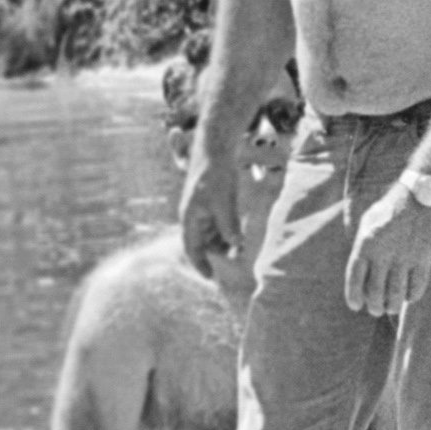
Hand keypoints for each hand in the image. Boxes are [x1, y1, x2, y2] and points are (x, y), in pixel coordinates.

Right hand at [177, 151, 244, 277]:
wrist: (216, 151)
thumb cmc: (216, 175)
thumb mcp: (224, 202)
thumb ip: (229, 225)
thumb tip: (236, 245)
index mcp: (190, 218)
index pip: (191, 248)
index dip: (199, 264)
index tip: (210, 278)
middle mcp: (194, 216)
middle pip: (203, 243)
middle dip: (217, 253)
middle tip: (235, 261)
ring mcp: (203, 209)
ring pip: (212, 234)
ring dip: (224, 243)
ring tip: (240, 250)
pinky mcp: (212, 203)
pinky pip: (218, 224)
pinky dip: (227, 231)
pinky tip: (239, 235)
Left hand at [345, 188, 430, 316]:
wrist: (421, 195)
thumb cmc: (391, 210)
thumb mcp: (369, 223)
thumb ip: (363, 248)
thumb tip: (359, 275)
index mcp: (366, 243)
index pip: (355, 278)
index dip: (353, 296)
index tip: (356, 306)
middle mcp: (384, 252)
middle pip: (376, 292)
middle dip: (374, 306)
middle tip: (376, 310)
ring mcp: (405, 256)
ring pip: (396, 294)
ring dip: (392, 306)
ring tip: (392, 308)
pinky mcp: (425, 258)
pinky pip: (417, 286)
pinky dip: (411, 296)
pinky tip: (409, 296)